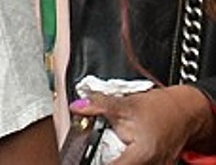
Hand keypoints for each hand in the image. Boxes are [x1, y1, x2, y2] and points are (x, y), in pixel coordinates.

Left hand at [71, 85, 215, 163]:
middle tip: (89, 154)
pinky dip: (125, 159)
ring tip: (107, 148)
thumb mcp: (127, 104)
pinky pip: (135, 164)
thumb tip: (77, 106)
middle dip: (103, 159)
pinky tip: (119, 151)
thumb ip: (100, 106)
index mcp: (143, 154)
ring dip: (115, 159)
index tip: (80, 160)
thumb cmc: (163, 108)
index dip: (95, 163)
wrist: (186, 109)